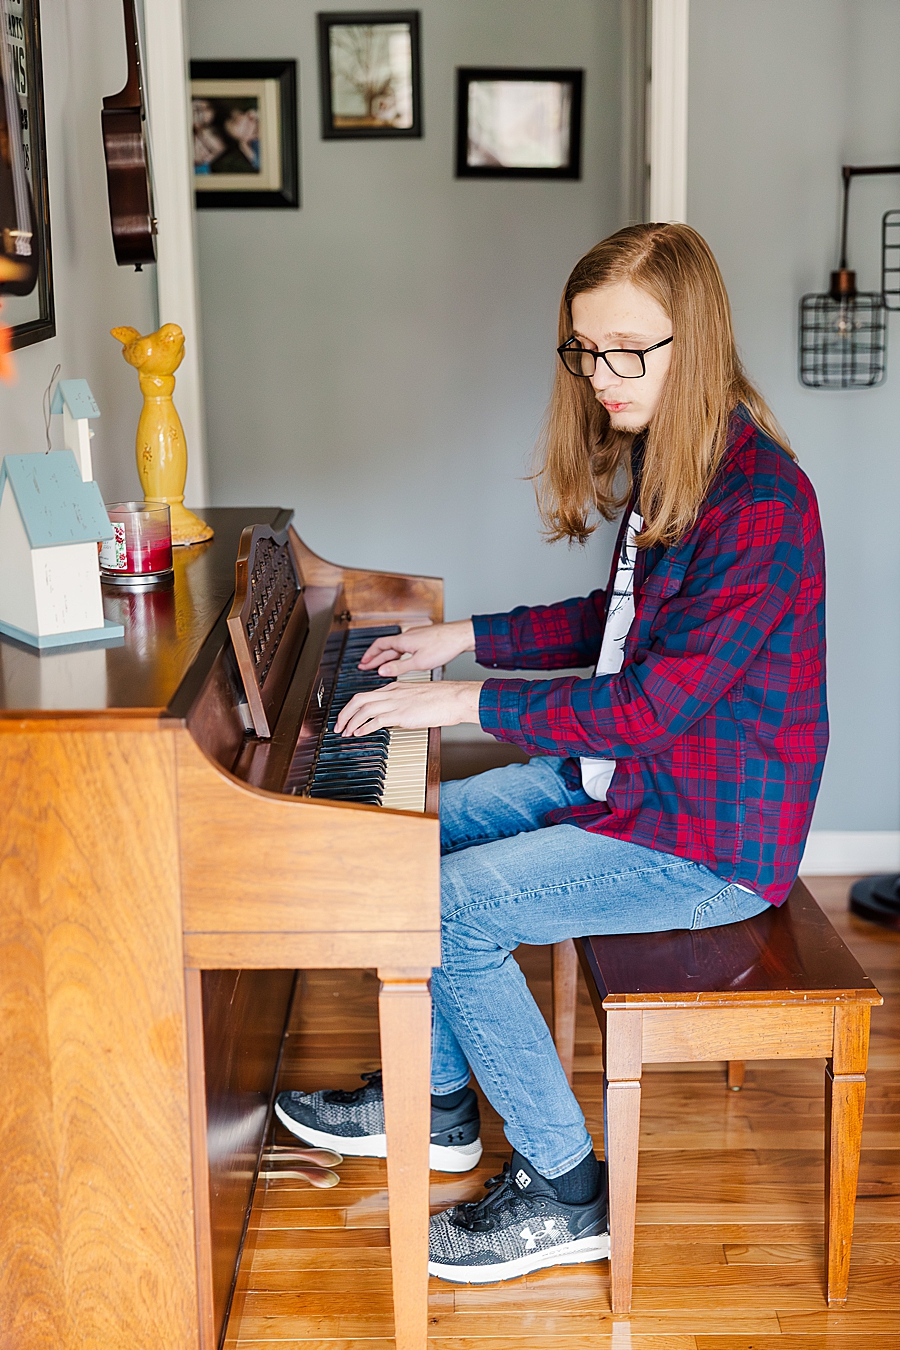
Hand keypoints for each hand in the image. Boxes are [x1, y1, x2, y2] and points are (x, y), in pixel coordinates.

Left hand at [334, 680, 482, 736]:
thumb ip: (402, 703)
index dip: (353, 707)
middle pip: (358, 699)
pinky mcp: (401, 714)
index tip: (347, 717)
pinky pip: (376, 719)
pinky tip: (359, 733)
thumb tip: (394, 716)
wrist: (454, 698)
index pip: (366, 695)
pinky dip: (364, 727)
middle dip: (344, 713)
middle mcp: (391, 693)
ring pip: (363, 709)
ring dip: (351, 722)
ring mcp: (396, 702)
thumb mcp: (416, 697)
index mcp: (394, 687)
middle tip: (338, 726)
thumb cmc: (441, 698)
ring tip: (345, 732)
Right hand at [357, 618, 475, 676]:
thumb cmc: (444, 646)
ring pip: (396, 647)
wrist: (461, 636)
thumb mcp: (419, 662)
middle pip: (386, 647)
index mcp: (403, 640)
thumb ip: (399, 667)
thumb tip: (382, 671)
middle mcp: (407, 636)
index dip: (369, 655)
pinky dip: (399, 655)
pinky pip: (405, 647)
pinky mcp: (423, 638)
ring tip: (380, 665)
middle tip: (366, 666)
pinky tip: (401, 660)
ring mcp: (415, 636)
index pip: (379, 646)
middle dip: (375, 657)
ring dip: (387, 656)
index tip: (362, 662)